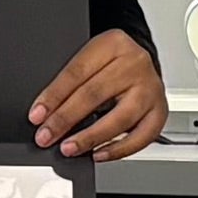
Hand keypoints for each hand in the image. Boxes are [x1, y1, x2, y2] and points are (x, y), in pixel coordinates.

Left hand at [29, 30, 166, 160]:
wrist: (140, 60)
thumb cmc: (111, 61)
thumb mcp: (91, 57)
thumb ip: (71, 80)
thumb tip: (45, 113)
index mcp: (113, 43)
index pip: (77, 72)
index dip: (54, 97)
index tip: (37, 116)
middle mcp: (135, 63)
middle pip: (95, 94)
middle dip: (65, 119)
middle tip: (46, 136)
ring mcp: (151, 88)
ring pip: (119, 118)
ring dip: (90, 137)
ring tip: (69, 148)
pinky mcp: (160, 111)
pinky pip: (141, 137)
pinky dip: (118, 150)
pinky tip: (98, 153)